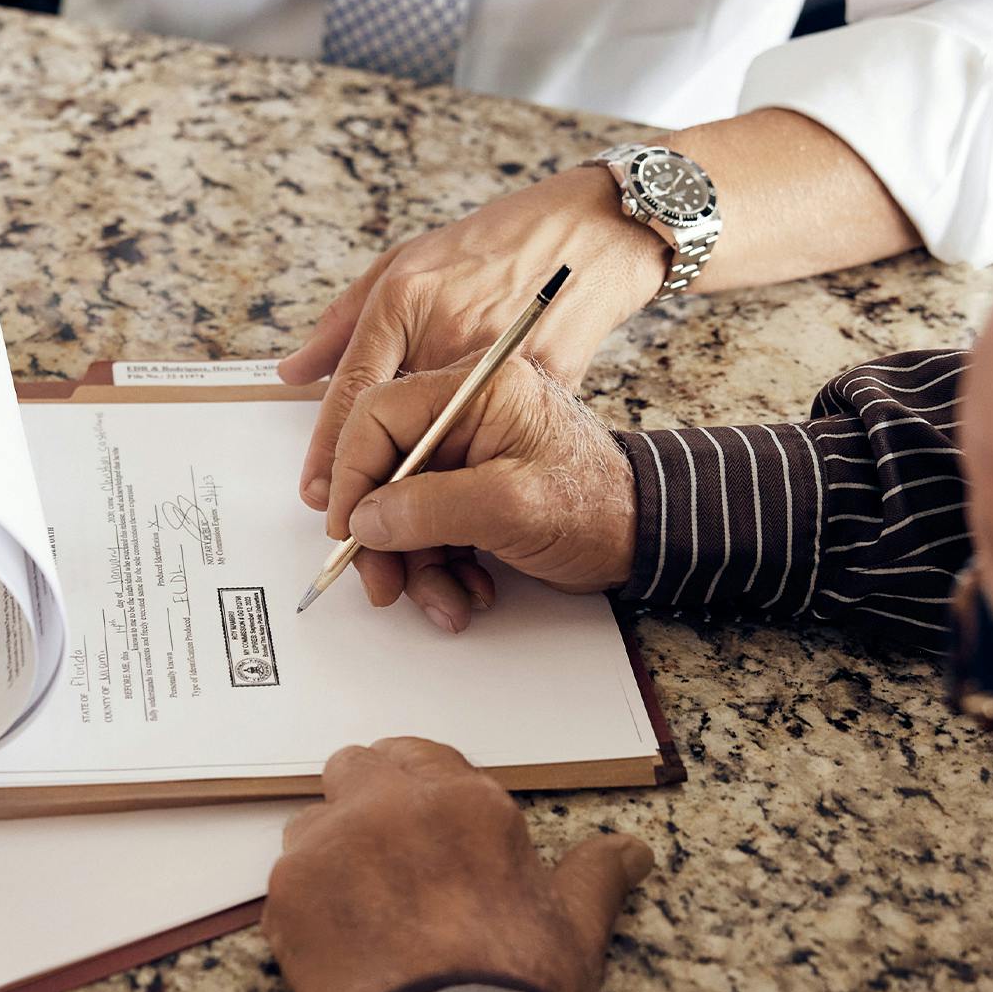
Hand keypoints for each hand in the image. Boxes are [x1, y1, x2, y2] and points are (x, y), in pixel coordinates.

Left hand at [264, 736, 652, 991]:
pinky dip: (307, 902)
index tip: (426, 825)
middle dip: (368, 800)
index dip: (421, 791)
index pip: (421, 757)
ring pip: (314, 821)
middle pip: (356, 767)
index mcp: (464, 801)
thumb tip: (633, 851)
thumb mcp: (576, 926)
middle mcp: (390, 805)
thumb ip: (595, 874)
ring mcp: (332, 844)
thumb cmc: (518, 987)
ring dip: (332, 850)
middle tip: (388, 857)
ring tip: (363, 908)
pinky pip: (286, 878)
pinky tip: (339, 943)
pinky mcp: (288, 890)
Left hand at [279, 168, 662, 509]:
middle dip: (376, 484)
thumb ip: (341, 324)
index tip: (320, 493)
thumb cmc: (487, 245)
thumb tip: (292, 371)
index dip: (331, 450)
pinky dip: (486, 468)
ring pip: (451, 446)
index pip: (353, 389)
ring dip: (427, 491)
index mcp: (405, 299)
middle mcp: (447, 332)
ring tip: (410, 523)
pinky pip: (506, 439)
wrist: (585, 231)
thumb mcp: (401, 264)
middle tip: (359, 519)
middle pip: (398, 431)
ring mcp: (501, 357)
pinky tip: (471, 494)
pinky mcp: (547, 380)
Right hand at [326, 354, 636, 631]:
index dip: (351, 473)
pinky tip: (467, 591)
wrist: (647, 539)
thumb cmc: (597, 509)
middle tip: (381, 583)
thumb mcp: (510, 508)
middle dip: (382, 535)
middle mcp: (467, 412)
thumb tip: (365, 520)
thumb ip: (430, 509)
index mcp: (477, 389)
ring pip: (404, 506)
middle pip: (386, 467)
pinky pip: (430, 526)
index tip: (345, 527)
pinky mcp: (473, 488)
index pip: (380, 414)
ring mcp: (470, 452)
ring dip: (415, 564)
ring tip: (444, 602)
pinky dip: (440, 567)